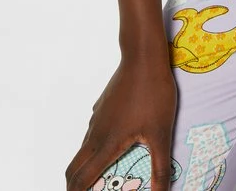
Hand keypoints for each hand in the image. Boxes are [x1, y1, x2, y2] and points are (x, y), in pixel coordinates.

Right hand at [65, 51, 176, 190]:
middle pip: (74, 167)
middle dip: (74, 185)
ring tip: (99, 178)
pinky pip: (93, 133)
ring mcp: (98, 118)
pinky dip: (95, 148)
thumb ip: (160, 167)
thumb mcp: (161, 133)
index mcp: (107, 144)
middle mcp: (96, 133)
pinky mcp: (103, 106)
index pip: (82, 179)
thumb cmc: (153, 94)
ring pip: (84, 149)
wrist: (143, 57)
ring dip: (85, 167)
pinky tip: (111, 147)